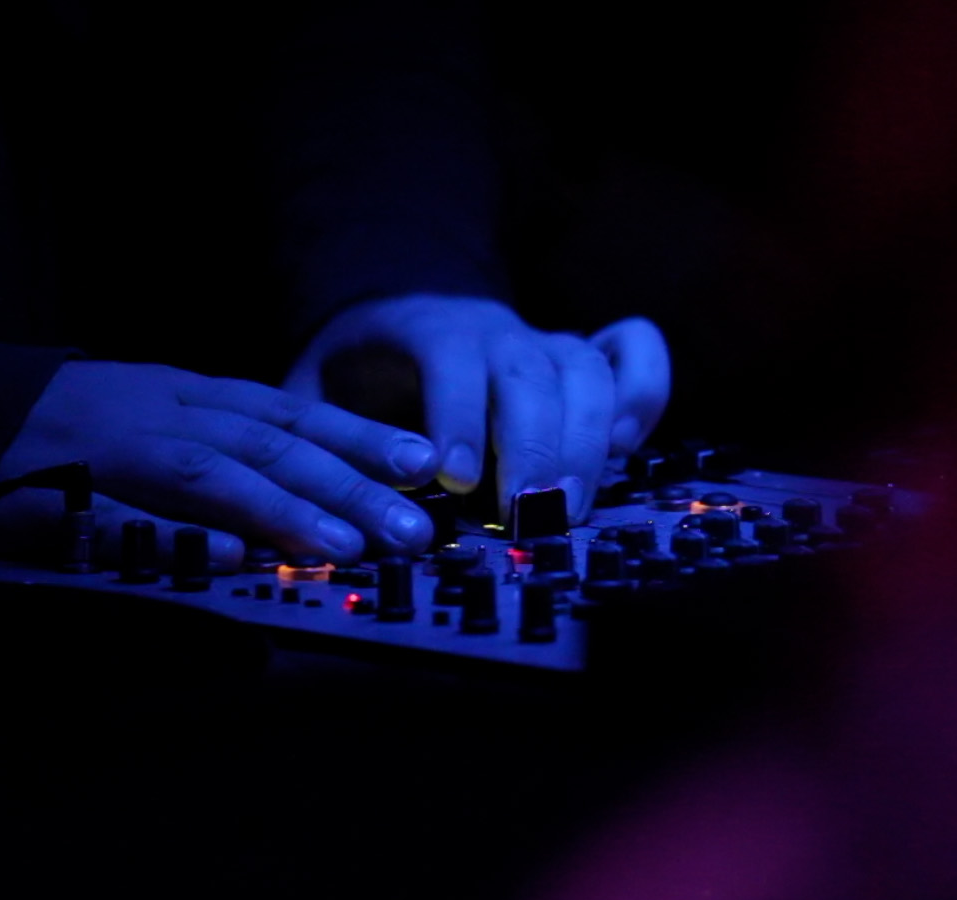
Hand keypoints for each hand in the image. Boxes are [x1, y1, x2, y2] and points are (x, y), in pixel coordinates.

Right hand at [0, 361, 441, 569]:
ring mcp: (112, 451)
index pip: (290, 412)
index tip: (426, 462)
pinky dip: (180, 535)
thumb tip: (315, 484)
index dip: (361, 436)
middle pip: (269, 445)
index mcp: (186, 396)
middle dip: (347, 486)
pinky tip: (231, 558)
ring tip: (345, 546)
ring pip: (212, 475)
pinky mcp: (60, 495)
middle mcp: (161, 414)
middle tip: (410, 529)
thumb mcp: (154, 413)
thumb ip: (224, 443)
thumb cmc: (65, 423)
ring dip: (284, 511)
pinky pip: (126, 517)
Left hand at [283, 295, 669, 522]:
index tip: (454, 481)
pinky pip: (634, 354)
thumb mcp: (314, 400)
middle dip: (532, 447)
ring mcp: (544, 341)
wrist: (391, 332)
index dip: (456, 415)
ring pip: (586, 371)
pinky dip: (643, 394)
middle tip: (525, 517)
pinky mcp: (583, 361)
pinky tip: (624, 448)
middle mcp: (494, 328)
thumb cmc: (352, 380)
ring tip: (568, 509)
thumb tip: (339, 499)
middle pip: (529, 371)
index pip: (449, 355)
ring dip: (585, 442)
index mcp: (425, 325)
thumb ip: (324, 440)